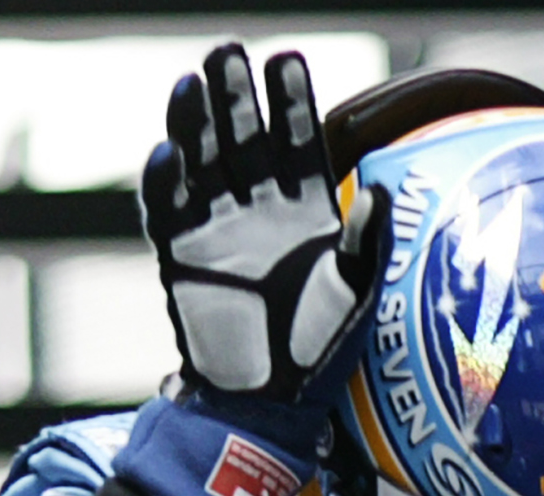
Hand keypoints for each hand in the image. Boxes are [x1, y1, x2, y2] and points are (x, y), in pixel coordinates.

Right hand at [141, 44, 388, 419]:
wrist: (272, 397)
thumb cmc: (320, 345)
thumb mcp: (357, 293)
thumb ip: (367, 243)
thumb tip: (379, 192)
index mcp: (302, 209)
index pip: (294, 142)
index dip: (289, 102)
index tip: (287, 60)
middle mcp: (256, 208)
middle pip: (243, 137)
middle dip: (236, 95)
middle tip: (229, 50)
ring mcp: (215, 226)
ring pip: (201, 160)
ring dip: (195, 122)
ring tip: (195, 83)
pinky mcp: (180, 252)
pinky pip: (167, 209)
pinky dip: (164, 182)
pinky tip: (168, 153)